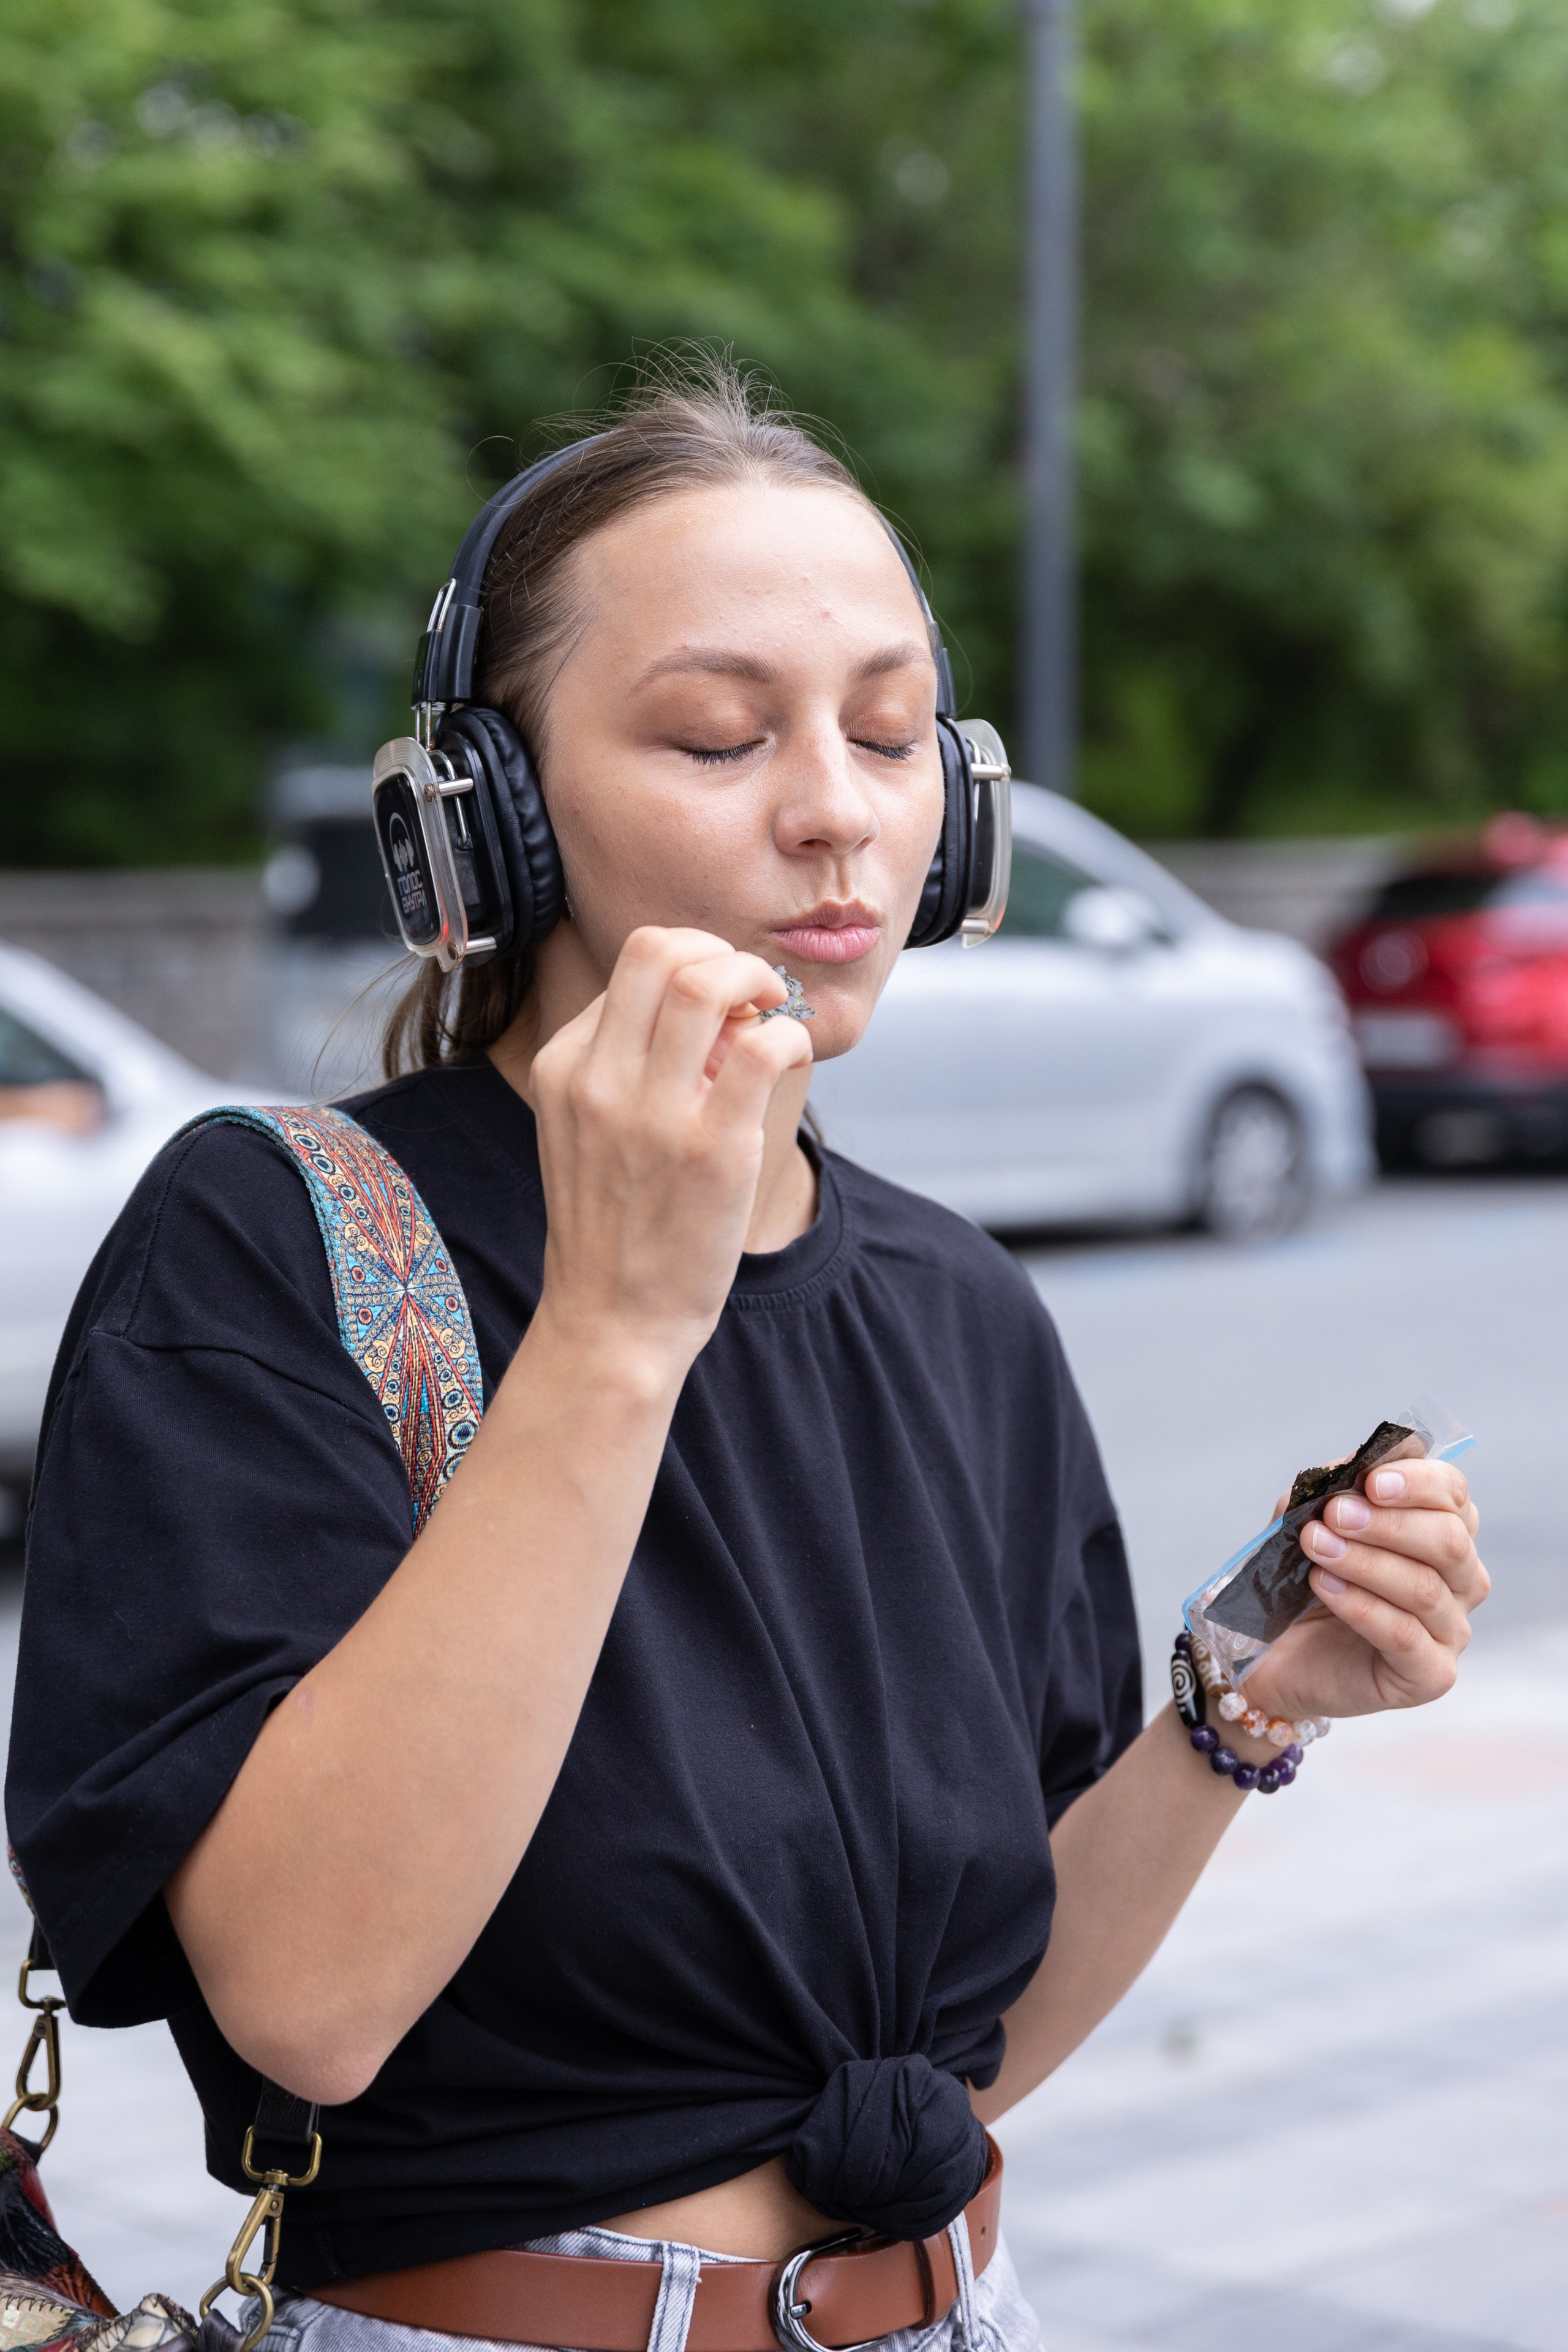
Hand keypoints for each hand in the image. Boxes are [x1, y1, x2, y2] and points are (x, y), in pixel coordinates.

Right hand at [528, 926, 812, 1370]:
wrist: (613, 1320)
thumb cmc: (613, 1227)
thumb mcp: (583, 1129)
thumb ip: (621, 1064)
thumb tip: (703, 1006)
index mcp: (562, 1067)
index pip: (631, 965)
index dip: (689, 966)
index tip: (717, 1007)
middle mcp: (598, 1080)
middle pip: (658, 949)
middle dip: (719, 952)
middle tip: (749, 992)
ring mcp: (654, 1113)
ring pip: (707, 981)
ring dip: (757, 980)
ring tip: (771, 1013)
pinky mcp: (713, 1148)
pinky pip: (763, 1047)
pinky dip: (789, 1035)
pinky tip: (786, 1058)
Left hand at [1238, 1457, 1487, 1723]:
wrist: (1276, 1654)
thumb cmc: (1303, 1582)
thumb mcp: (1308, 1522)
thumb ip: (1331, 1491)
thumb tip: (1353, 1467)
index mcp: (1443, 1530)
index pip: (1453, 1493)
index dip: (1417, 1481)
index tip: (1370, 1481)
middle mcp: (1462, 1580)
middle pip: (1449, 1539)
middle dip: (1387, 1523)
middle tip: (1333, 1515)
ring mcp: (1451, 1630)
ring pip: (1425, 1586)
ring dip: (1365, 1561)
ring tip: (1316, 1546)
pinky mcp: (1431, 1675)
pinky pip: (1406, 1635)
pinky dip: (1361, 1605)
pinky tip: (1323, 1585)